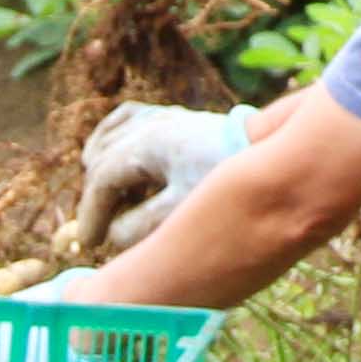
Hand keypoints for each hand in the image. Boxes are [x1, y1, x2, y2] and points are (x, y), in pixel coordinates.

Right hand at [75, 101, 257, 254]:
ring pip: (108, 138)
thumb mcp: (181, 213)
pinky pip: (125, 120)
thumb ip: (140, 226)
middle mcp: (152, 123)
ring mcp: (161, 116)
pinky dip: (111, 141)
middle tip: (101, 233)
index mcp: (151, 142)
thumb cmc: (226, 183)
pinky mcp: (172, 116)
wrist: (271, 153)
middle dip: (98, 200)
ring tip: (109, 207)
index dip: (92, 216)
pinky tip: (108, 161)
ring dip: (102, 171)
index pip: (104, 179)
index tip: (90, 245)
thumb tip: (112, 232)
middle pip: (102, 161)